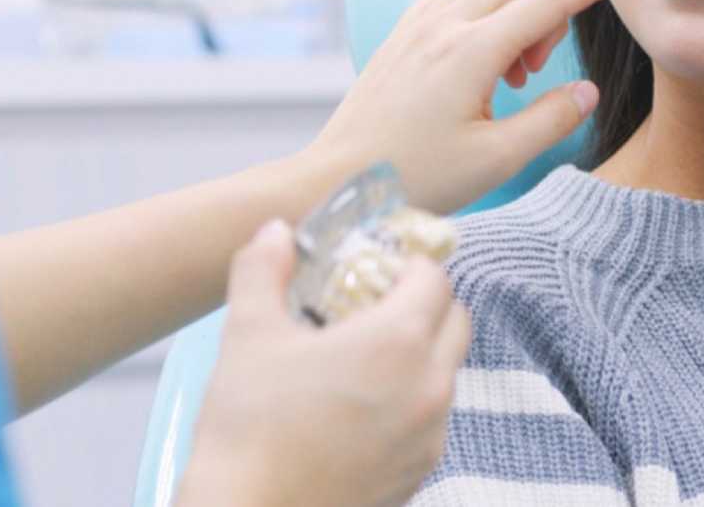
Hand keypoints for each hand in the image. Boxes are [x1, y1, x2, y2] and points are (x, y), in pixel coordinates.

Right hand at [177, 220, 469, 506]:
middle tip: (373, 306)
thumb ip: (264, 269)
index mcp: (398, 341)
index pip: (435, 278)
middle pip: (455, 321)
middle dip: (424, 303)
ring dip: (420, 354)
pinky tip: (359, 409)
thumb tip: (274, 231)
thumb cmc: (249, 428)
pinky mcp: (420, 473)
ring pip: (447, 372)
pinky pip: (432, 419)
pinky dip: (410, 401)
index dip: (407, 264)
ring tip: (361, 359)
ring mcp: (430, 435)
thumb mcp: (248, 334)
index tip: (374, 267)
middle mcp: (429, 386)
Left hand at [311, 0, 636, 213]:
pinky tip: (468, 70)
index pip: (550, 1)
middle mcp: (443, 26)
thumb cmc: (416, 178)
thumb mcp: (497, 160)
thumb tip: (586, 91)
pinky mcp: (398, 37)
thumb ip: (550, 119)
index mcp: (472, 51)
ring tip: (501, 76)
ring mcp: (415, 27)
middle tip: (530, 75)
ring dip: (509, 12)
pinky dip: (475, 17)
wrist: (337, 183)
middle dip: (544, 12)